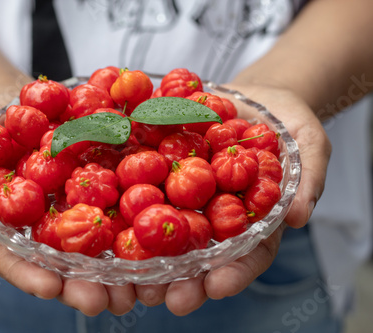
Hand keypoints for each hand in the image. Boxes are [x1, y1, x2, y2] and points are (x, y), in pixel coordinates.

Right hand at [0, 96, 135, 315]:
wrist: (19, 104)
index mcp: (5, 225)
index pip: (11, 259)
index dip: (28, 275)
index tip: (49, 286)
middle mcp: (42, 227)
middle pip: (60, 267)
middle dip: (81, 287)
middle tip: (103, 301)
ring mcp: (73, 211)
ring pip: (94, 251)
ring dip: (117, 274)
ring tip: (139, 289)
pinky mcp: (99, 191)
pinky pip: (118, 212)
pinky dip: (136, 229)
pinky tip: (157, 242)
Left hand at [136, 83, 331, 314]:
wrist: (254, 97)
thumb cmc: (287, 123)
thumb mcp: (309, 144)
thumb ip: (307, 179)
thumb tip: (297, 217)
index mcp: (252, 219)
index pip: (247, 254)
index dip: (233, 274)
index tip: (216, 288)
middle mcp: (216, 214)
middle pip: (200, 253)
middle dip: (184, 279)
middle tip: (168, 298)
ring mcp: (188, 195)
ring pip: (167, 229)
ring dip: (150, 256)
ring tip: (133, 278)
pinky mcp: (165, 171)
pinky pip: (145, 186)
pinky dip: (129, 204)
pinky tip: (111, 219)